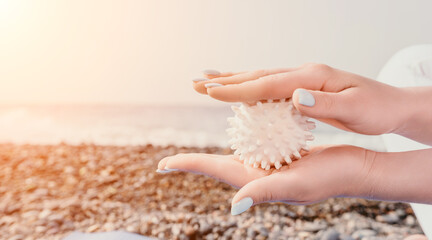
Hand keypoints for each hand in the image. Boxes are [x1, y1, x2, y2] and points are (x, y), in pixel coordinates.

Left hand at [158, 145, 374, 214]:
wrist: (353, 170)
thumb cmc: (330, 178)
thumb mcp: (298, 184)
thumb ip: (265, 193)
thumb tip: (234, 206)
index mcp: (255, 181)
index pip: (213, 170)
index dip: (187, 166)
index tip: (162, 165)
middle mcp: (257, 175)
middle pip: (216, 167)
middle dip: (192, 164)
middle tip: (169, 162)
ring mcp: (267, 167)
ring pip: (232, 156)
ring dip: (211, 151)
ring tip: (193, 151)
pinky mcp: (279, 158)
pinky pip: (253, 146)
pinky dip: (240, 138)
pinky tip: (236, 131)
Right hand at [193, 64, 407, 135]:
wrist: (391, 103)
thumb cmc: (376, 109)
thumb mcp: (356, 109)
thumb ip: (324, 103)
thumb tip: (295, 96)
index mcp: (312, 78)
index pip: (267, 84)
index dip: (237, 89)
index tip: (209, 92)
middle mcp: (303, 73)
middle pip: (257, 75)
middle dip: (224, 80)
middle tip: (194, 82)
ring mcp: (302, 78)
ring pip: (259, 77)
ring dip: (232, 80)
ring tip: (207, 81)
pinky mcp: (303, 87)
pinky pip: (268, 85)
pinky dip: (249, 86)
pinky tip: (240, 90)